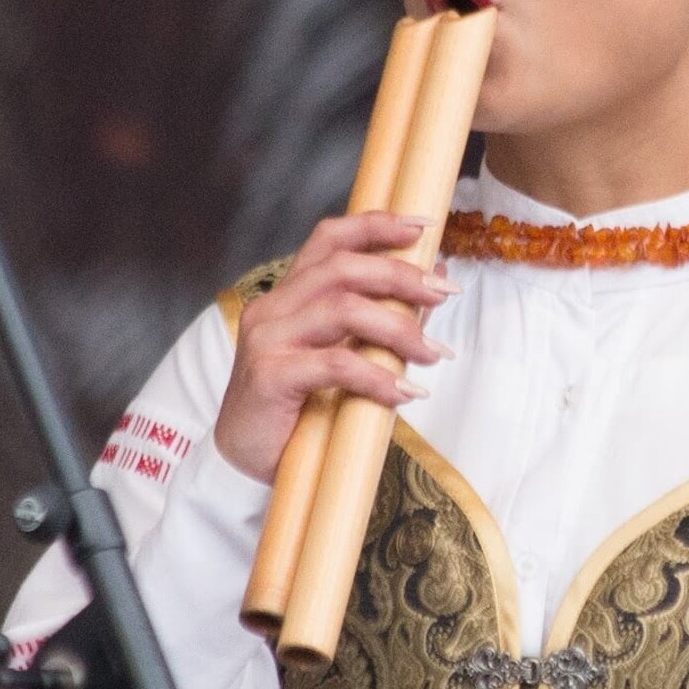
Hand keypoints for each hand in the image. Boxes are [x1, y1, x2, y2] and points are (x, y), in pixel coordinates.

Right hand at [214, 210, 455, 483]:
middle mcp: (273, 308)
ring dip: (398, 327)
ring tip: (432, 353)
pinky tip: (405, 393)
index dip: (375, 225)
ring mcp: (266, 339)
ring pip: (342, 309)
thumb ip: (379, 318)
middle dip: (401, 275)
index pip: (329, 240)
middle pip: (342, 268)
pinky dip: (379, 376)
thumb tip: (433, 277)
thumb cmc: (298, 408)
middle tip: (444, 292)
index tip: (423, 227)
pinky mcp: (268, 375)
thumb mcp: (343, 355)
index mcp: (289, 296)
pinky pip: (335, 364)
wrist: (244, 463)